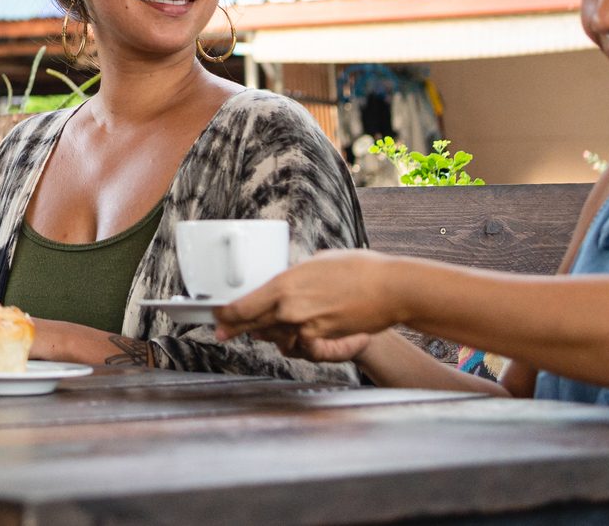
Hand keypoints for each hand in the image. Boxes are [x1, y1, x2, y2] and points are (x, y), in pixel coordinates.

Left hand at [213, 250, 404, 350]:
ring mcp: (306, 327)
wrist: (390, 289)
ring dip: (266, 333)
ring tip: (256, 330)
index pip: (243, 306)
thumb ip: (296, 275)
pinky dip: (293, 342)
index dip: (226, 314)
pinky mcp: (323, 339)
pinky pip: (299, 345)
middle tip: (221, 331)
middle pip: (252, 325)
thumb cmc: (358, 269)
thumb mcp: (317, 262)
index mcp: (284, 285)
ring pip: (275, 336)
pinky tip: (290, 338)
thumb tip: (287, 280)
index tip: (217, 315)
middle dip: (235, 329)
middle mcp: (289, 309)